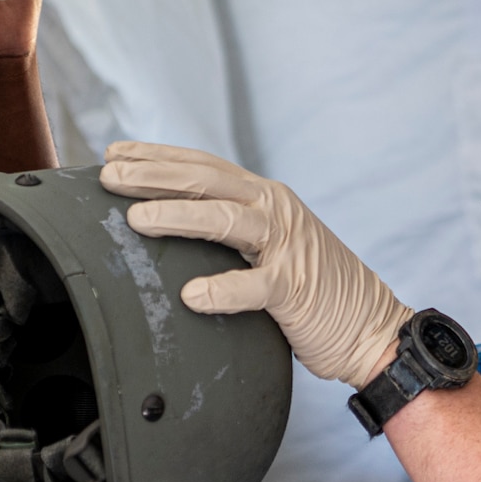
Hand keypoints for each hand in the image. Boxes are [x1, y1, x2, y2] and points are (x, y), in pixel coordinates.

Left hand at [100, 142, 410, 385]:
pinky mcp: (295, 290)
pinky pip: (255, 286)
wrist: (372, 327)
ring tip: (136, 220)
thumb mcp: (268, 247)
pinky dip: (222, 289)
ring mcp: (287, 248)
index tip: (113, 154)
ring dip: (178, 216)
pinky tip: (191, 295)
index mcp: (264, 198)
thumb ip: (230, 232)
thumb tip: (167, 225)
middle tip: (108, 177)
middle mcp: (275, 211)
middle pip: (207, 182)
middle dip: (153, 176)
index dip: (157, 156)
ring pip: (227, 220)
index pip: (203, 166)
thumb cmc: (311, 290)